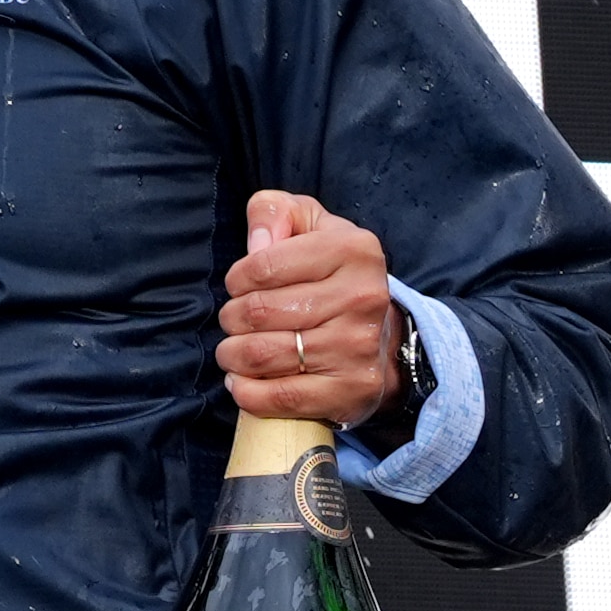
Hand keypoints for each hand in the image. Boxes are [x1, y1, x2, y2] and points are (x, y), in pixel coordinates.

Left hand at [221, 193, 401, 426]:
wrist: (379, 332)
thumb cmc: (329, 271)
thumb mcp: (306, 223)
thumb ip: (273, 212)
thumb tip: (257, 242)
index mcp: (353, 250)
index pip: (261, 265)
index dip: (236, 279)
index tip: (241, 287)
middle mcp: (363, 298)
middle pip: (257, 312)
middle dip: (231, 318)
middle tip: (236, 321)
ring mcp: (359, 348)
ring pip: (261, 355)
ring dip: (233, 355)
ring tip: (236, 350)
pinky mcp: (352, 389)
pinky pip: (280, 397)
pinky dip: (247, 392)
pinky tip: (244, 381)